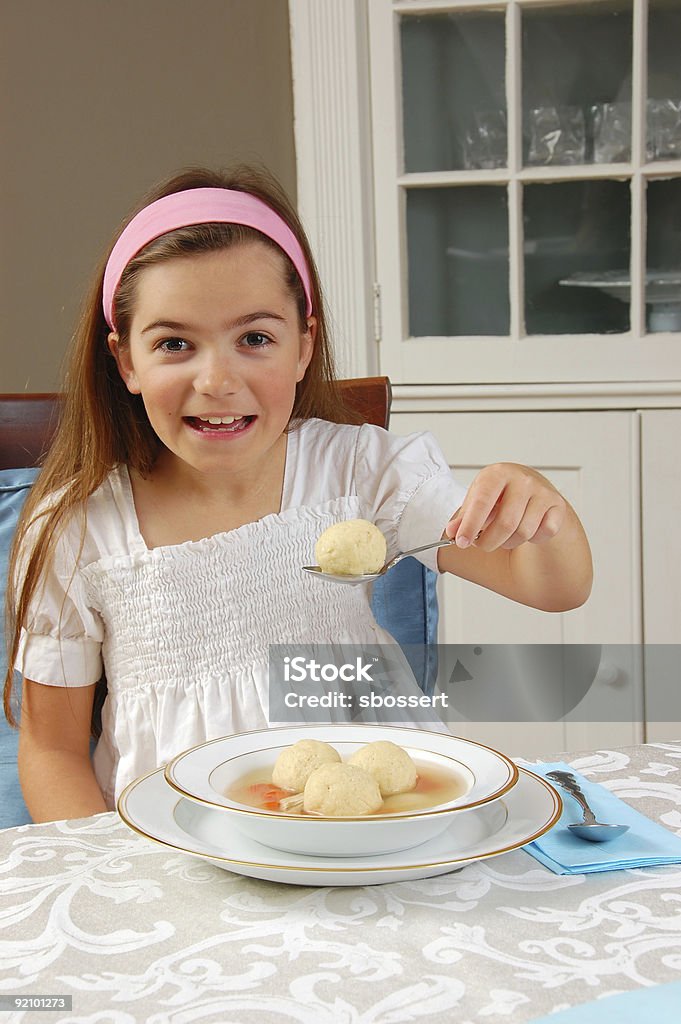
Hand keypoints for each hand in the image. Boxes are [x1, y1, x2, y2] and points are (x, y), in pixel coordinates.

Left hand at [445, 463, 566, 551]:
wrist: (531, 487)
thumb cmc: (499, 494)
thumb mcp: (477, 499)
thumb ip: (464, 517)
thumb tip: (452, 531)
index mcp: (497, 474)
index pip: (482, 502)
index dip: (470, 525)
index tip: (461, 542)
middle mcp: (522, 479)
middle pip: (505, 523)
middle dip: (489, 541)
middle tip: (481, 544)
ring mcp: (543, 491)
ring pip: (524, 532)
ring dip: (509, 543)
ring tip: (503, 536)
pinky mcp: (558, 505)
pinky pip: (543, 534)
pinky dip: (532, 539)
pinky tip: (526, 529)